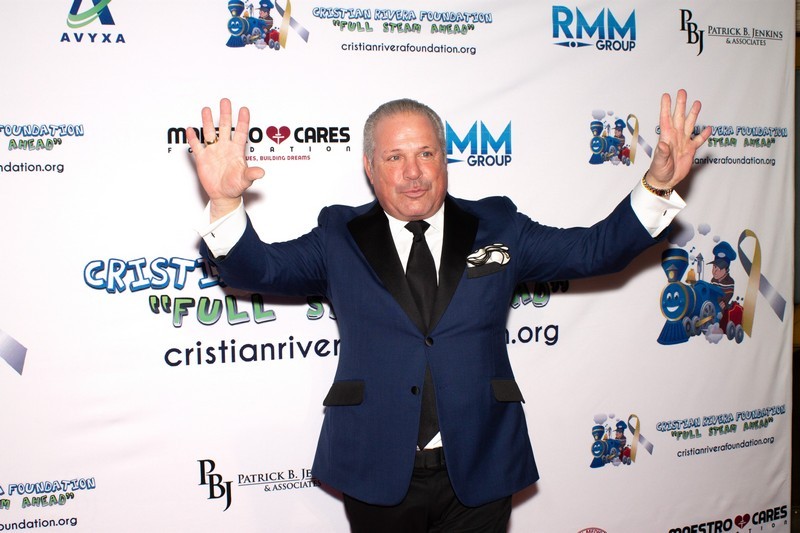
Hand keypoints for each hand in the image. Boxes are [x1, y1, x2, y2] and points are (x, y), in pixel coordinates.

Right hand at [187, 98, 264, 220]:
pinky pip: (197, 146)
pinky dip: (193, 138)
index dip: (243, 121)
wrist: (223, 195)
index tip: (244, 109)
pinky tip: (191, 129)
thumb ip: (252, 174)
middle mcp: (225, 148)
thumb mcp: (245, 180)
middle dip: (225, 114)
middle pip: (225, 127)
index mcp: (237, 151)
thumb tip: (262, 172)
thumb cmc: (236, 186)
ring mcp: (213, 152)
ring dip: (207, 122)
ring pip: (210, 133)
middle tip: (225, 101)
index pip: (241, 133)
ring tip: (206, 109)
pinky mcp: (202, 158)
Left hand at [646, 89, 711, 189]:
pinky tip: (708, 128)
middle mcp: (675, 137)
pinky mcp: (690, 150)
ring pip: (689, 125)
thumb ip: (662, 153)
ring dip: (693, 114)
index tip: (666, 95)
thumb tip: (662, 144)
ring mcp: (683, 142)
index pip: (666, 119)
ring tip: (697, 103)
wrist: (665, 180)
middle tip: (682, 92)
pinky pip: (698, 140)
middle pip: (679, 117)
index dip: (666, 107)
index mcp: (666, 137)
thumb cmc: (659, 171)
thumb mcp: (659, 162)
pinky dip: (703, 135)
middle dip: (681, 104)